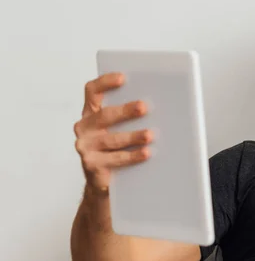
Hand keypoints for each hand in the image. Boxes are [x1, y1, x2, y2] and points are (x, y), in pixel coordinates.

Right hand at [74, 72, 152, 196]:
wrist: (104, 182)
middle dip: (125, 110)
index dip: (105, 82)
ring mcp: (85, 147)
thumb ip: (132, 117)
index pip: (93, 91)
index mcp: (91, 113)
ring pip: (111, 139)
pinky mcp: (91, 165)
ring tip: (150, 134)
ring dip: (132, 136)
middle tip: (144, 107)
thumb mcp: (120, 129)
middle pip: (104, 115)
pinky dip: (132, 156)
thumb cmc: (117, 149)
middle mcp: (84, 127)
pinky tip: (146, 153)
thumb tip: (164, 106)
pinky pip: (114, 159)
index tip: (123, 78)